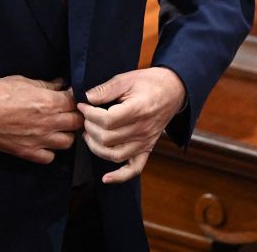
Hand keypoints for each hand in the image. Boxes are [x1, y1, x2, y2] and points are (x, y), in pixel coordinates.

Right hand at [0, 75, 81, 163]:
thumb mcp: (23, 81)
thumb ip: (45, 85)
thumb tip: (60, 83)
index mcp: (48, 102)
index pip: (75, 102)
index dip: (75, 98)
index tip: (71, 98)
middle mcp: (48, 122)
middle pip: (77, 123)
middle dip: (75, 116)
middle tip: (67, 113)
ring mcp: (40, 139)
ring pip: (68, 142)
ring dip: (65, 134)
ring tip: (57, 129)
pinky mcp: (28, 152)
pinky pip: (50, 157)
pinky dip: (50, 151)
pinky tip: (44, 143)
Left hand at [79, 67, 184, 183]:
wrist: (173, 90)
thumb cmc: (150, 83)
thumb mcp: (127, 78)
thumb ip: (106, 89)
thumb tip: (86, 97)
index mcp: (138, 110)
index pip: (107, 120)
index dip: (89, 114)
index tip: (83, 106)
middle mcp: (142, 130)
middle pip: (107, 138)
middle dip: (90, 127)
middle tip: (85, 117)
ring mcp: (145, 142)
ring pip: (115, 155)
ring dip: (96, 147)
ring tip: (89, 134)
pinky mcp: (147, 149)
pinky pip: (134, 169)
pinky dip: (119, 176)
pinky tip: (106, 178)